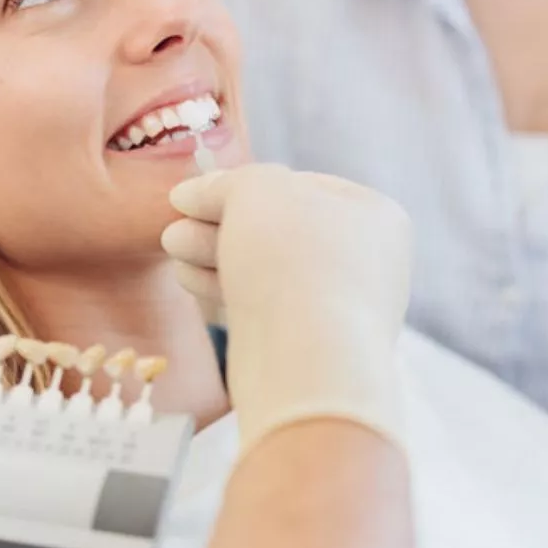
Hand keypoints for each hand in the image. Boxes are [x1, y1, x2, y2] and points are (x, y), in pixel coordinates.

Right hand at [161, 164, 412, 451]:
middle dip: (220, 224)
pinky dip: (227, 290)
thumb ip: (227, 183)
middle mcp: (366, 263)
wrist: (308, 364)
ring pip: (268, 270)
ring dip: (215, 254)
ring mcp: (340, 310)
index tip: (192, 196)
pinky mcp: (310, 349)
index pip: (301, 187)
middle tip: (173, 226)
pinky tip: (189, 280)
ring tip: (171, 247)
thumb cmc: (293, 258)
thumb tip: (193, 193)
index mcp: (375, 217)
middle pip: (280, 230)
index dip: (242, 185)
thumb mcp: (257, 190)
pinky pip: (265, 307)